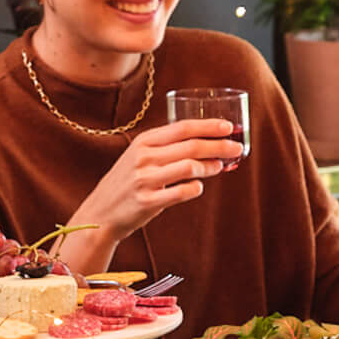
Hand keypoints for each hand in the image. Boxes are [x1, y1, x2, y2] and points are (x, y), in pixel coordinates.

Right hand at [58, 119, 244, 273]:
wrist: (100, 213)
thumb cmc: (126, 183)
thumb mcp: (139, 157)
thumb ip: (165, 148)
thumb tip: (205, 143)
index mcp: (143, 141)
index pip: (182, 128)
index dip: (208, 126)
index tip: (228, 127)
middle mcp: (143, 158)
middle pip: (190, 146)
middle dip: (219, 146)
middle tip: (237, 148)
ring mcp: (145, 180)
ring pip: (189, 167)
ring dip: (210, 166)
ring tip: (220, 167)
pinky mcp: (148, 202)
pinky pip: (182, 192)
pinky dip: (195, 188)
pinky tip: (199, 187)